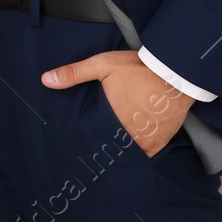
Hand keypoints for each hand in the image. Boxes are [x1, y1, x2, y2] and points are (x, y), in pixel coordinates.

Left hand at [42, 50, 192, 156]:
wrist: (176, 73)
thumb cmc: (138, 68)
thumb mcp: (102, 65)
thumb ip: (74, 73)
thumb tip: (45, 80)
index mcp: (110, 119)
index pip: (92, 139)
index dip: (85, 142)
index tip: (78, 147)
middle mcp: (128, 134)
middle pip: (109, 148)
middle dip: (101, 149)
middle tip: (91, 156)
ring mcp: (145, 140)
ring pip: (126, 153)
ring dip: (118, 152)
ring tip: (108, 152)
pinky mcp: (160, 141)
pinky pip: (144, 154)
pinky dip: (137, 153)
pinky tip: (129, 150)